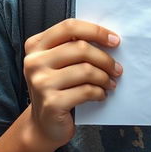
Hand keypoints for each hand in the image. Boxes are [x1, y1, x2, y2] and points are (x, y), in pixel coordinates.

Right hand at [23, 19, 121, 148]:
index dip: (95, 31)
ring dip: (104, 77)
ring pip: (85, 70)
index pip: (69, 27)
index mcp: (36, 45)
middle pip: (80, 48)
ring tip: (110, 82)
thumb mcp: (58, 62)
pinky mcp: (51, 103)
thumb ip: (74, 46)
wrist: (43, 125)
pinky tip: (101, 94)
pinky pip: (85, 91)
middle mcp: (34, 62)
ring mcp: (41, 83)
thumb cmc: (57, 87)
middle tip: (116, 68)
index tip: (114, 40)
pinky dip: (99, 92)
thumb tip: (108, 39)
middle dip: (104, 58)